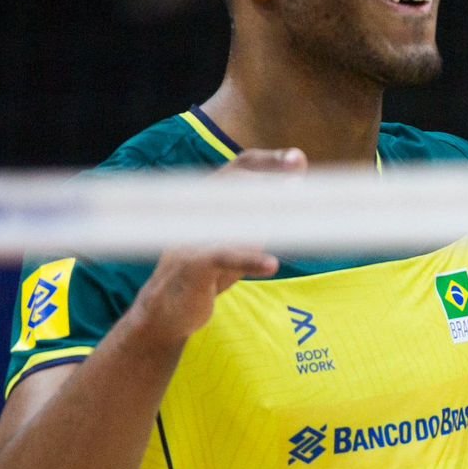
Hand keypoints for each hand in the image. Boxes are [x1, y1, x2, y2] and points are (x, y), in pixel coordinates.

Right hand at [127, 147, 306, 343]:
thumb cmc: (209, 268)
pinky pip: (224, 258)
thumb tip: (299, 189)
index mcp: (209, 198)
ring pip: (231, 217)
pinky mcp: (192, 266)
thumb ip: (262, 215)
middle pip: (236, 183)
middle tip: (299, 179)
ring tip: (291, 208)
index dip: (269, 160)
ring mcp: (192, 235)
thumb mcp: (240, 237)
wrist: (167, 310)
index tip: (298, 159)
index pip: (240, 168)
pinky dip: (249, 260)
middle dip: (269, 179)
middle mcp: (197, 209)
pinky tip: (271, 264)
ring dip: (263, 213)